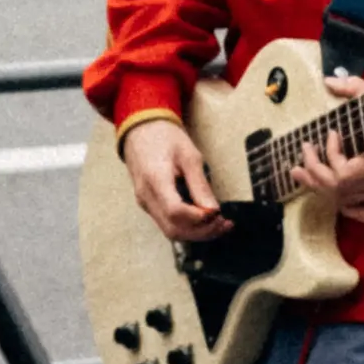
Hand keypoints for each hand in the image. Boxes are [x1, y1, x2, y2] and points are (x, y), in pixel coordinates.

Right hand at [122, 118, 230, 243]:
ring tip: (217, 224)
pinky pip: (167, 223)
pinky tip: (202, 220)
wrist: (140, 130)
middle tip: (222, 224)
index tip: (217, 213)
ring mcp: (145, 202)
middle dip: (201, 232)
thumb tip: (213, 210)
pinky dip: (186, 227)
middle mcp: (146, 196)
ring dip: (195, 233)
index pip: (176, 212)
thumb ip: (200, 184)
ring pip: (170, 231)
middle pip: (173, 229)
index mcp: (156, 179)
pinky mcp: (148, 204)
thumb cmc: (164, 138)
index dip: (199, 218)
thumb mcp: (189, 155)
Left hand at [290, 75, 363, 223]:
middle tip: (304, 152)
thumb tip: (327, 80)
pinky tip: (334, 195)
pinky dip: (346, 207)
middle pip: (338, 189)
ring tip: (304, 172)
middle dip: (314, 171)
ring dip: (322, 187)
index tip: (331, 133)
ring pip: (346, 202)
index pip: (343, 173)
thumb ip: (353, 88)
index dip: (329, 154)